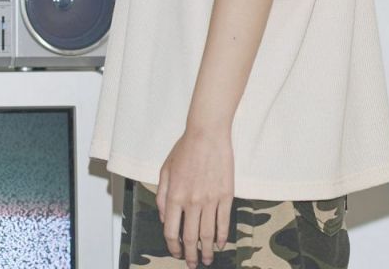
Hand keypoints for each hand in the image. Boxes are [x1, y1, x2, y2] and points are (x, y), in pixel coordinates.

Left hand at [156, 123, 233, 267]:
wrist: (207, 133)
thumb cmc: (185, 149)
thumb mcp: (165, 170)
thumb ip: (162, 197)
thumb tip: (165, 219)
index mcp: (175, 196)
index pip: (171, 231)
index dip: (173, 247)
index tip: (176, 253)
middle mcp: (192, 202)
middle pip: (190, 237)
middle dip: (191, 255)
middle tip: (193, 263)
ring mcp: (210, 200)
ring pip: (208, 234)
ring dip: (208, 251)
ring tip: (208, 259)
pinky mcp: (226, 195)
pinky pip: (224, 222)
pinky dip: (222, 237)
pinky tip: (221, 244)